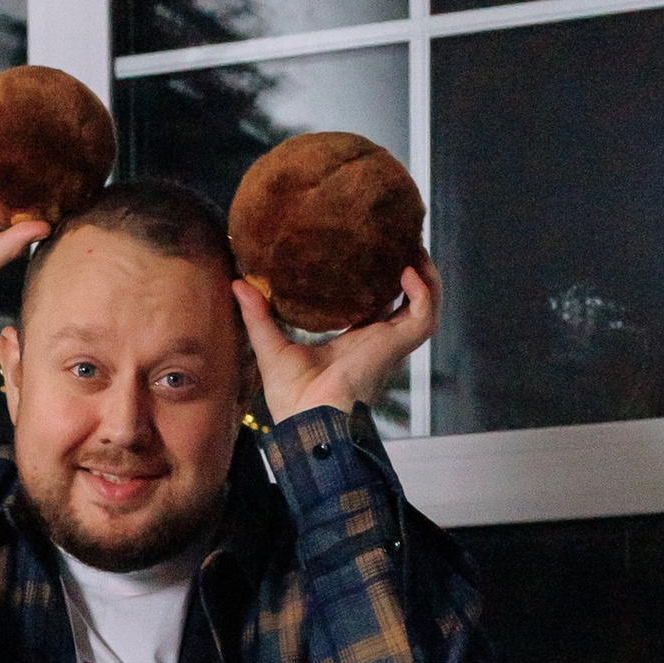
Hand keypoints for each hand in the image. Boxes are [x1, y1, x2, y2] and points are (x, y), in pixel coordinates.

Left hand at [234, 256, 437, 430]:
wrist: (310, 421)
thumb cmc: (292, 398)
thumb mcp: (271, 347)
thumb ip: (258, 316)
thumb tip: (237, 284)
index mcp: (354, 344)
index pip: (375, 308)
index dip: (379, 283)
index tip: (372, 255)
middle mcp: (377, 342)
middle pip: (407, 303)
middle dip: (411, 274)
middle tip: (401, 242)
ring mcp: (390, 344)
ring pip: (425, 306)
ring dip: (426, 278)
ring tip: (415, 248)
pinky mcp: (397, 345)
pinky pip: (424, 314)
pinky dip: (423, 291)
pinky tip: (408, 270)